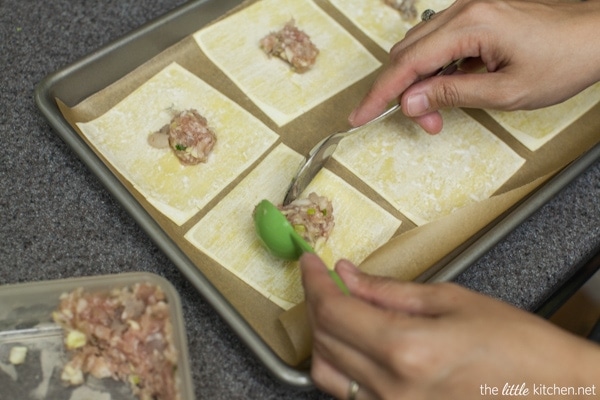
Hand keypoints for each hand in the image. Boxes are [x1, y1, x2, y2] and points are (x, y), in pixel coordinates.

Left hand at [300, 253, 599, 398]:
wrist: (555, 393)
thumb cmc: (517, 347)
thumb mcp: (452, 301)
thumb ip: (388, 290)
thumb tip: (347, 274)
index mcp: (407, 350)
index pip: (332, 311)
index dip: (313, 282)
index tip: (309, 264)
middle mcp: (393, 389)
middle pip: (323, 340)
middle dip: (318, 303)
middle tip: (327, 280)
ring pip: (327, 373)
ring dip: (323, 336)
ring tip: (339, 309)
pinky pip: (350, 393)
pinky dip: (342, 363)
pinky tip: (357, 343)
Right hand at [349, 0, 599, 133]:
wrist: (598, 34)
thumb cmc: (563, 60)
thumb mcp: (505, 91)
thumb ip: (451, 95)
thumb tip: (409, 102)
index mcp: (470, 25)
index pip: (408, 64)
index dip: (380, 93)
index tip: (359, 115)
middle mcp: (464, 10)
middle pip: (408, 53)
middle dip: (404, 92)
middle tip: (424, 123)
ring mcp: (470, 10)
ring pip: (421, 48)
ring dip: (420, 83)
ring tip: (439, 112)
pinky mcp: (477, 17)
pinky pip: (440, 43)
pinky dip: (435, 70)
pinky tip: (450, 88)